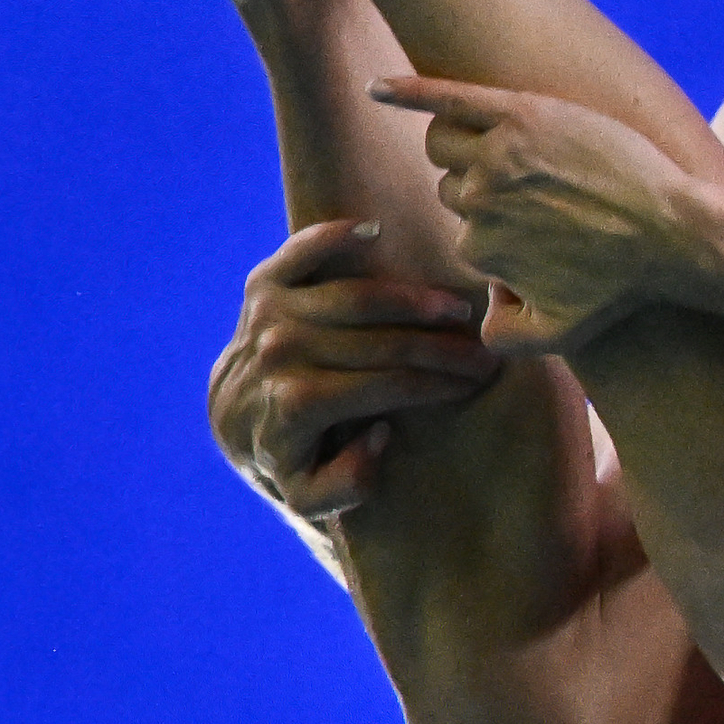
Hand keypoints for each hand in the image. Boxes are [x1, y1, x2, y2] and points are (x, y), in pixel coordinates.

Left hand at [208, 218, 505, 521]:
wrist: (236, 418)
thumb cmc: (293, 455)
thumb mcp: (311, 494)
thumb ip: (344, 485)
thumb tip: (379, 436)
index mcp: (293, 405)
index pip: (382, 386)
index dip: (436, 383)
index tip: (478, 382)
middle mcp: (278, 353)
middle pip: (377, 342)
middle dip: (441, 347)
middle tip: (486, 352)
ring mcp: (268, 313)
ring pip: (356, 296)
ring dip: (416, 299)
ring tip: (460, 309)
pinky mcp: (263, 282)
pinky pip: (304, 249)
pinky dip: (339, 235)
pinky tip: (379, 230)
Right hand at [373, 75, 713, 354]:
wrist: (676, 231)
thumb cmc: (621, 285)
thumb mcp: (558, 335)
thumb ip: (501, 338)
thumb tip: (475, 310)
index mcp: (477, 246)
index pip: (461, 229)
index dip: (500, 234)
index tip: (546, 237)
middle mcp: (478, 199)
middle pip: (451, 184)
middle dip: (483, 191)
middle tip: (544, 200)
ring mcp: (498, 151)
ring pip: (445, 140)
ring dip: (462, 146)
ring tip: (509, 156)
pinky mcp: (519, 111)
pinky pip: (447, 96)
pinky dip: (407, 92)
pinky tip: (376, 90)